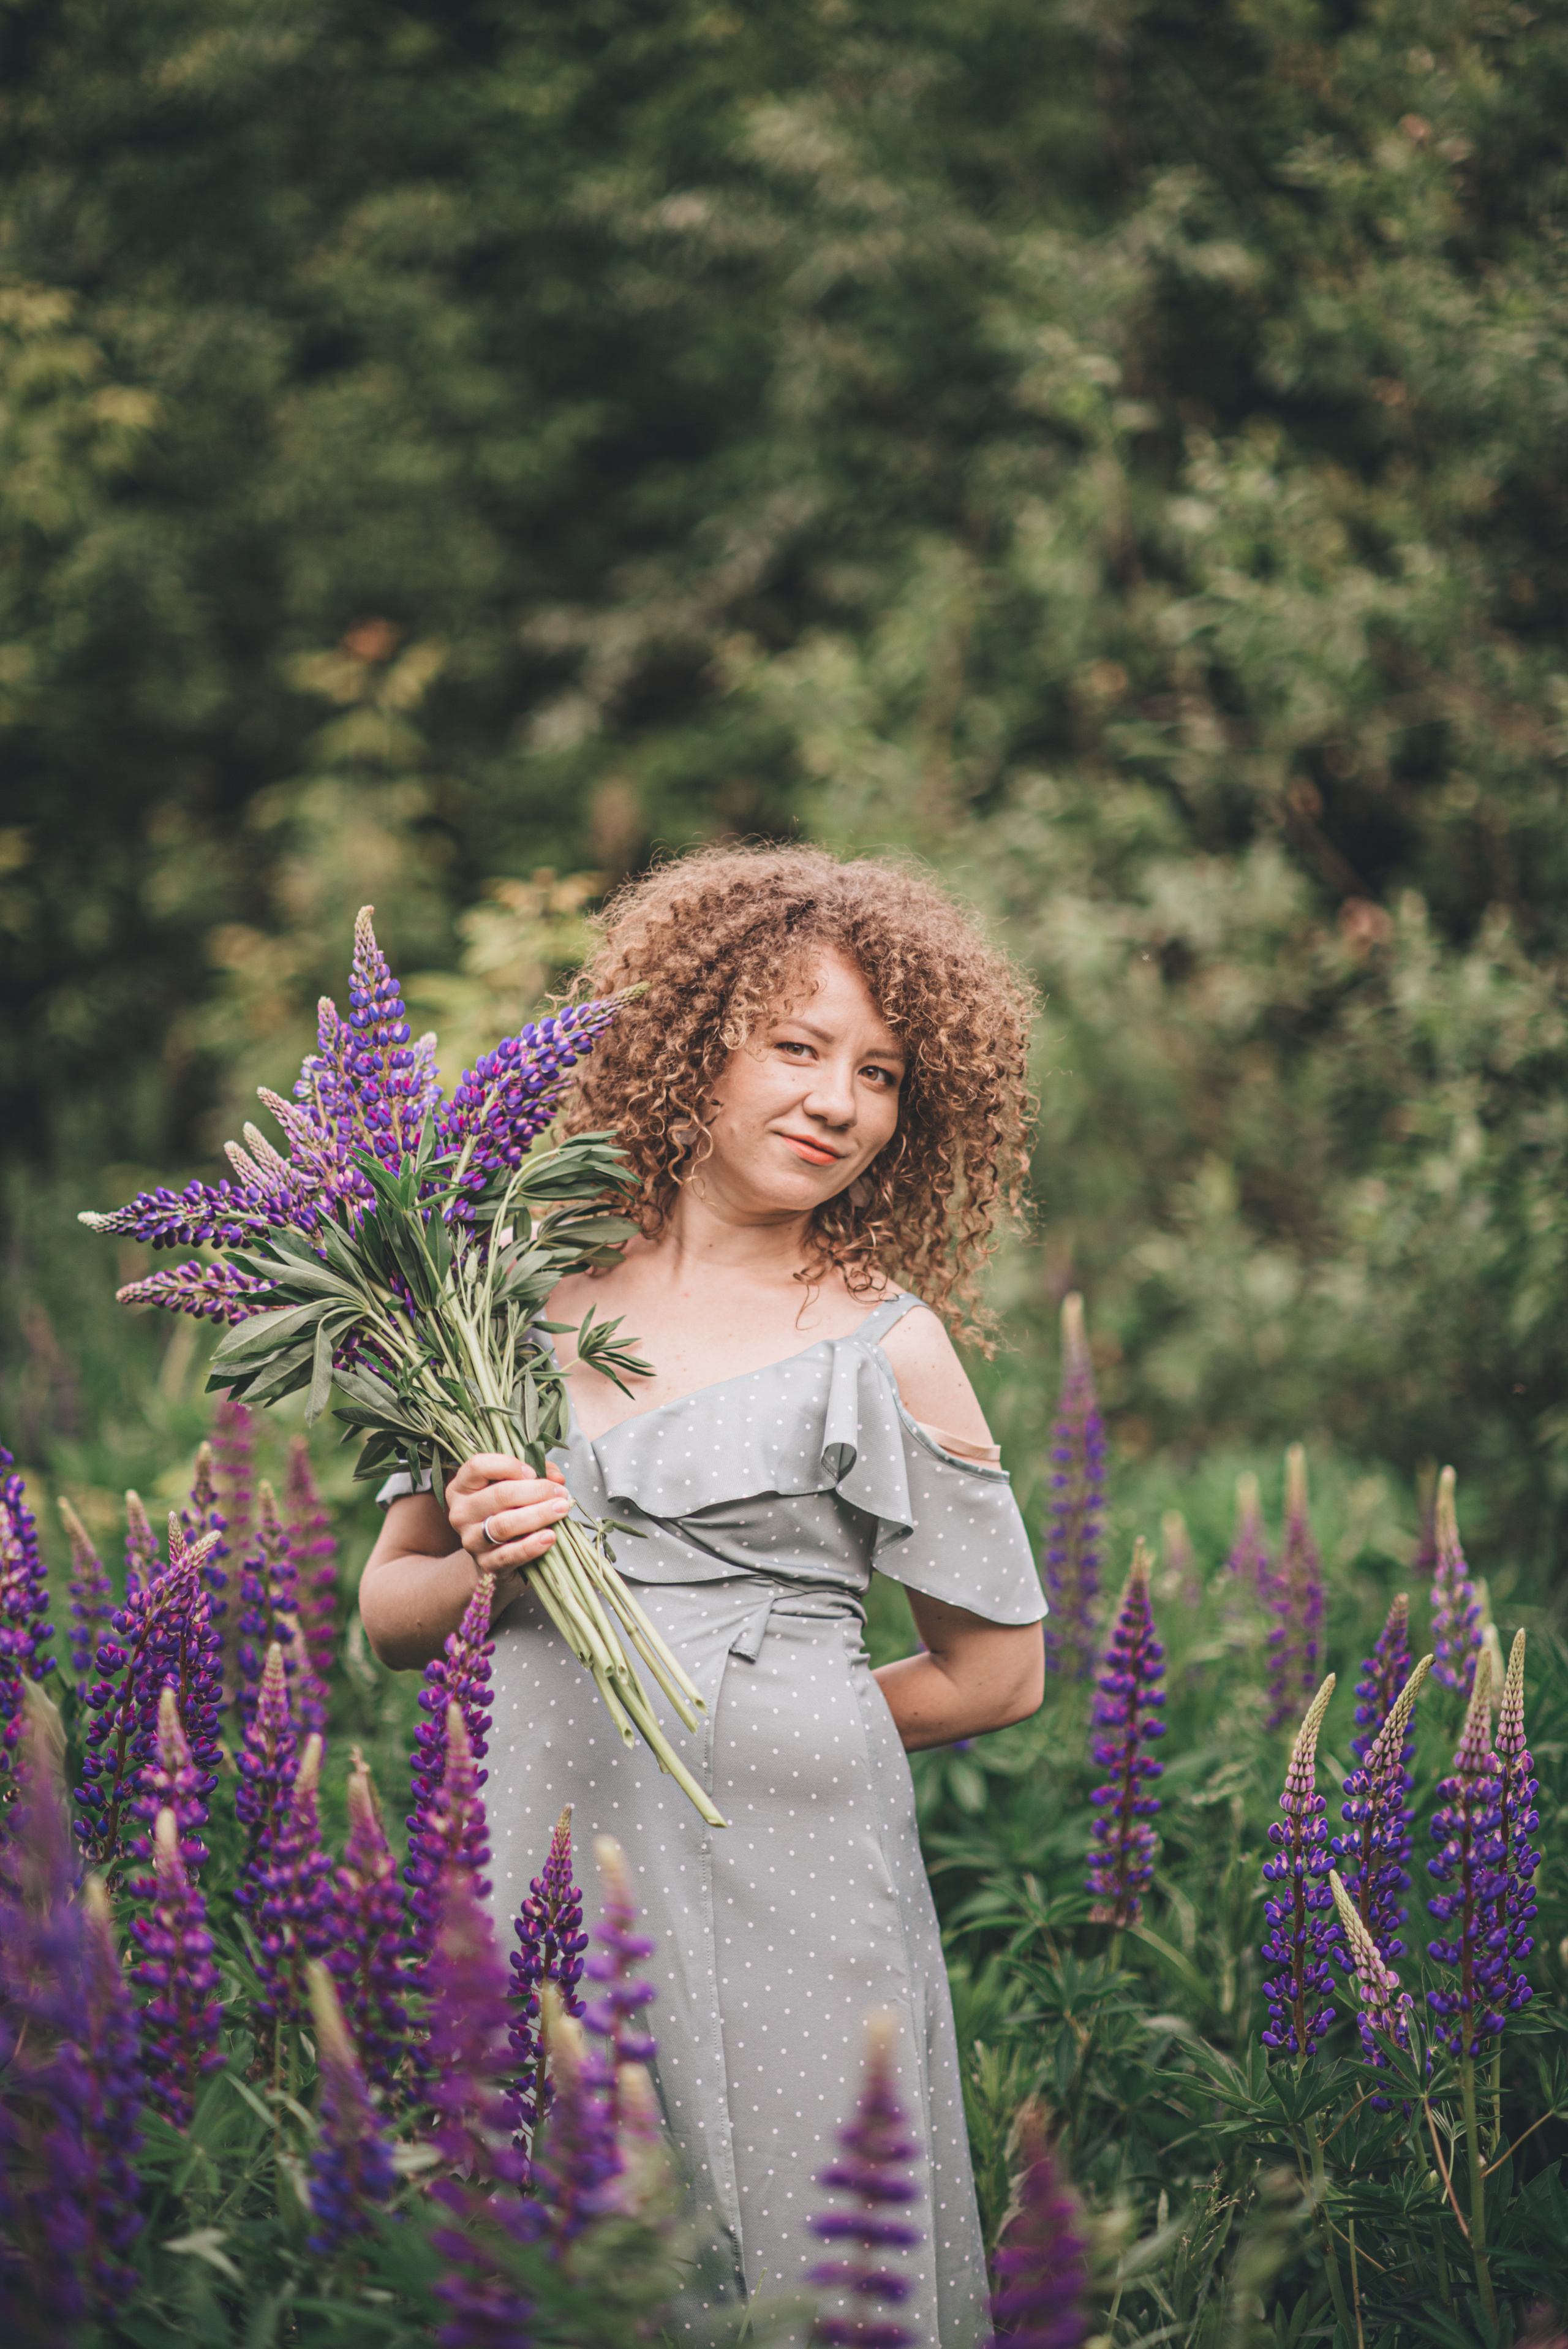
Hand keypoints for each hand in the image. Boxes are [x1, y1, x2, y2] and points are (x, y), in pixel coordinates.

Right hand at [444, 1453, 572, 1581]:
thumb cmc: (505, 1514)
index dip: (509, 1465)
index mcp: (462, 1487)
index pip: (478, 1466)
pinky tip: (550, 1537)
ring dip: (538, 1514)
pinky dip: (532, 1545)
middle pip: (499, 1495)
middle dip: (536, 1491)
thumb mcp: (514, 1489)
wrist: (493, 1558)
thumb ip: (535, 1477)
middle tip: (560, 1492)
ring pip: (505, 1524)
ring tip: (561, 1509)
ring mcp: (471, 1540)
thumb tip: (557, 1479)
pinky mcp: (485, 1564)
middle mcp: (461, 1512)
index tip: (533, 1472)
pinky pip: (509, 1554)